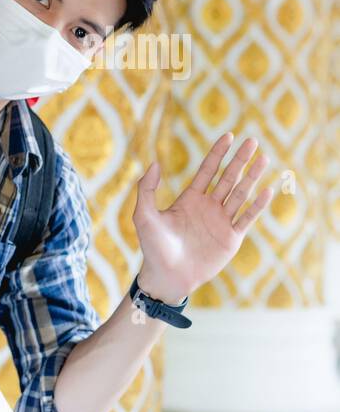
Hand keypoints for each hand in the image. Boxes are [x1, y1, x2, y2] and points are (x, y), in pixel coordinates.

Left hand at [132, 134, 272, 304]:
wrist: (166, 276)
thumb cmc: (153, 247)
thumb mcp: (144, 215)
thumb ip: (147, 189)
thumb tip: (154, 162)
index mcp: (190, 199)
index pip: (207, 170)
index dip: (218, 153)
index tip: (228, 135)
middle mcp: (208, 207)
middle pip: (228, 178)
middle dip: (240, 160)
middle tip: (253, 141)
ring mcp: (221, 222)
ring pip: (241, 194)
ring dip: (252, 176)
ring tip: (264, 158)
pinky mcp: (231, 238)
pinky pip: (247, 218)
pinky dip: (257, 205)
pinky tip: (266, 190)